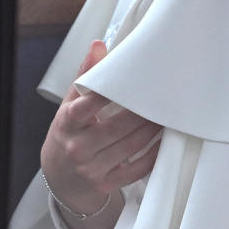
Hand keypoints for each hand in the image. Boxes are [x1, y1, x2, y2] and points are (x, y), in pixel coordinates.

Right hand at [40, 39, 161, 217]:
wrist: (60, 177)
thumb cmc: (70, 133)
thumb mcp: (71, 105)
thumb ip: (86, 76)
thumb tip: (99, 45)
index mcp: (68, 122)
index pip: (87, 105)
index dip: (107, 93)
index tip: (131, 80)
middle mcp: (78, 146)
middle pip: (118, 126)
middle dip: (143, 111)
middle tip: (164, 97)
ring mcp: (91, 168)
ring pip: (131, 146)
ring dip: (153, 129)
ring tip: (168, 114)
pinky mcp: (106, 183)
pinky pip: (136, 169)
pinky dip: (153, 154)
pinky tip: (164, 140)